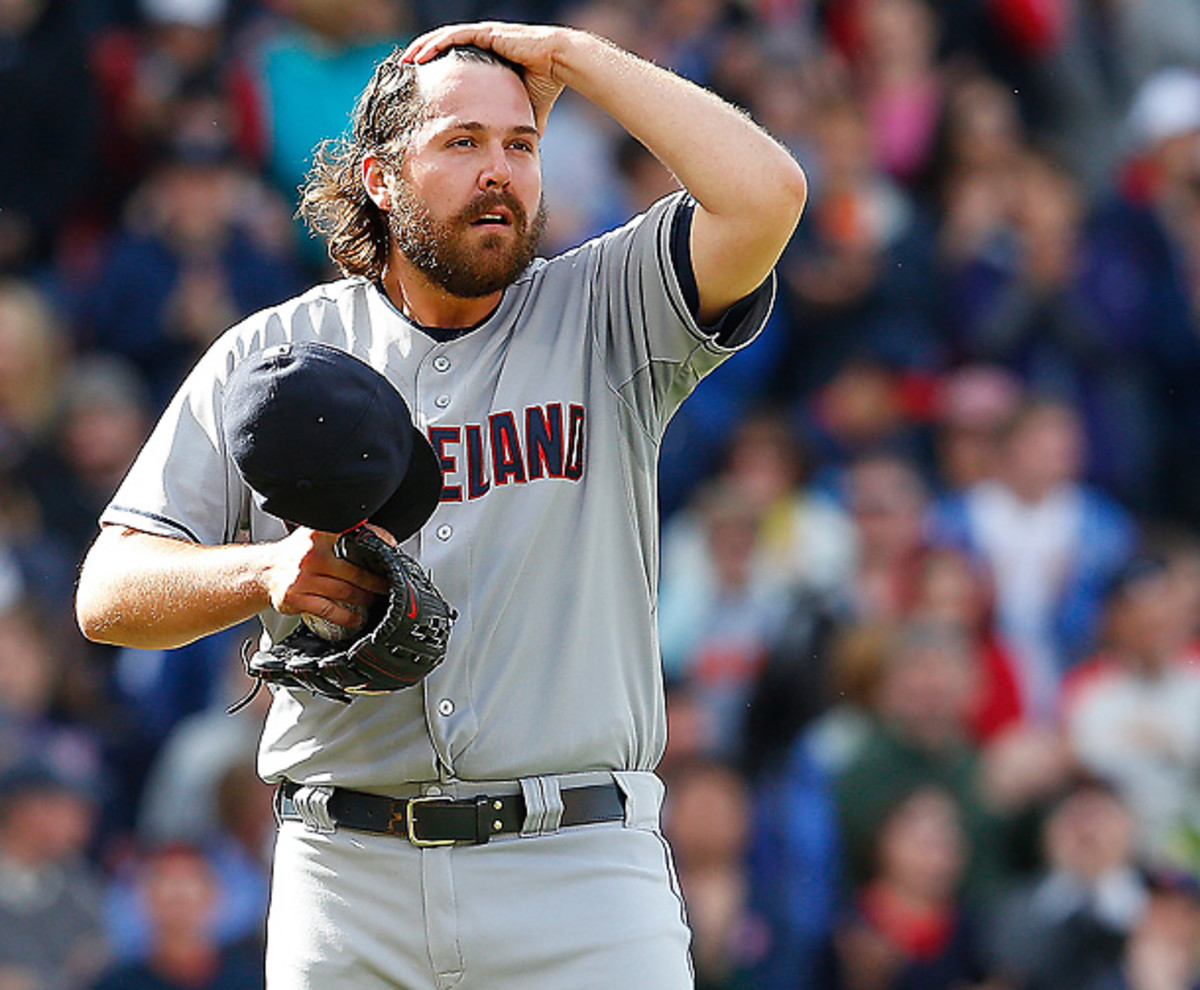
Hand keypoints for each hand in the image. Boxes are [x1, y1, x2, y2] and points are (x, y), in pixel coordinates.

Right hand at [262, 527, 388, 628]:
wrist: (265, 571)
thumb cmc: (297, 554)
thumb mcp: (316, 534)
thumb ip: (343, 533)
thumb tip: (382, 537)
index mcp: (319, 534)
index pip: (353, 538)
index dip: (375, 544)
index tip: (392, 553)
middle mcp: (310, 555)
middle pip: (354, 571)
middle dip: (376, 582)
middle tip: (388, 586)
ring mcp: (302, 577)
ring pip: (345, 592)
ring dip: (364, 599)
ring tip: (374, 600)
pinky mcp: (296, 598)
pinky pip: (329, 610)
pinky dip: (346, 616)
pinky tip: (356, 618)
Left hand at [401, 21, 573, 131]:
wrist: (560, 66)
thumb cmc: (546, 84)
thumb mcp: (525, 109)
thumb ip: (517, 122)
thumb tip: (520, 145)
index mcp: (488, 59)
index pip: (454, 62)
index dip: (436, 71)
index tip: (421, 85)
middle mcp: (483, 44)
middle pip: (444, 48)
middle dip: (423, 57)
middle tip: (404, 71)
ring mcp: (484, 36)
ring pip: (444, 39)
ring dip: (422, 48)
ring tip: (406, 61)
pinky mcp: (486, 33)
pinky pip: (454, 36)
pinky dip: (436, 44)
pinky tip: (421, 54)